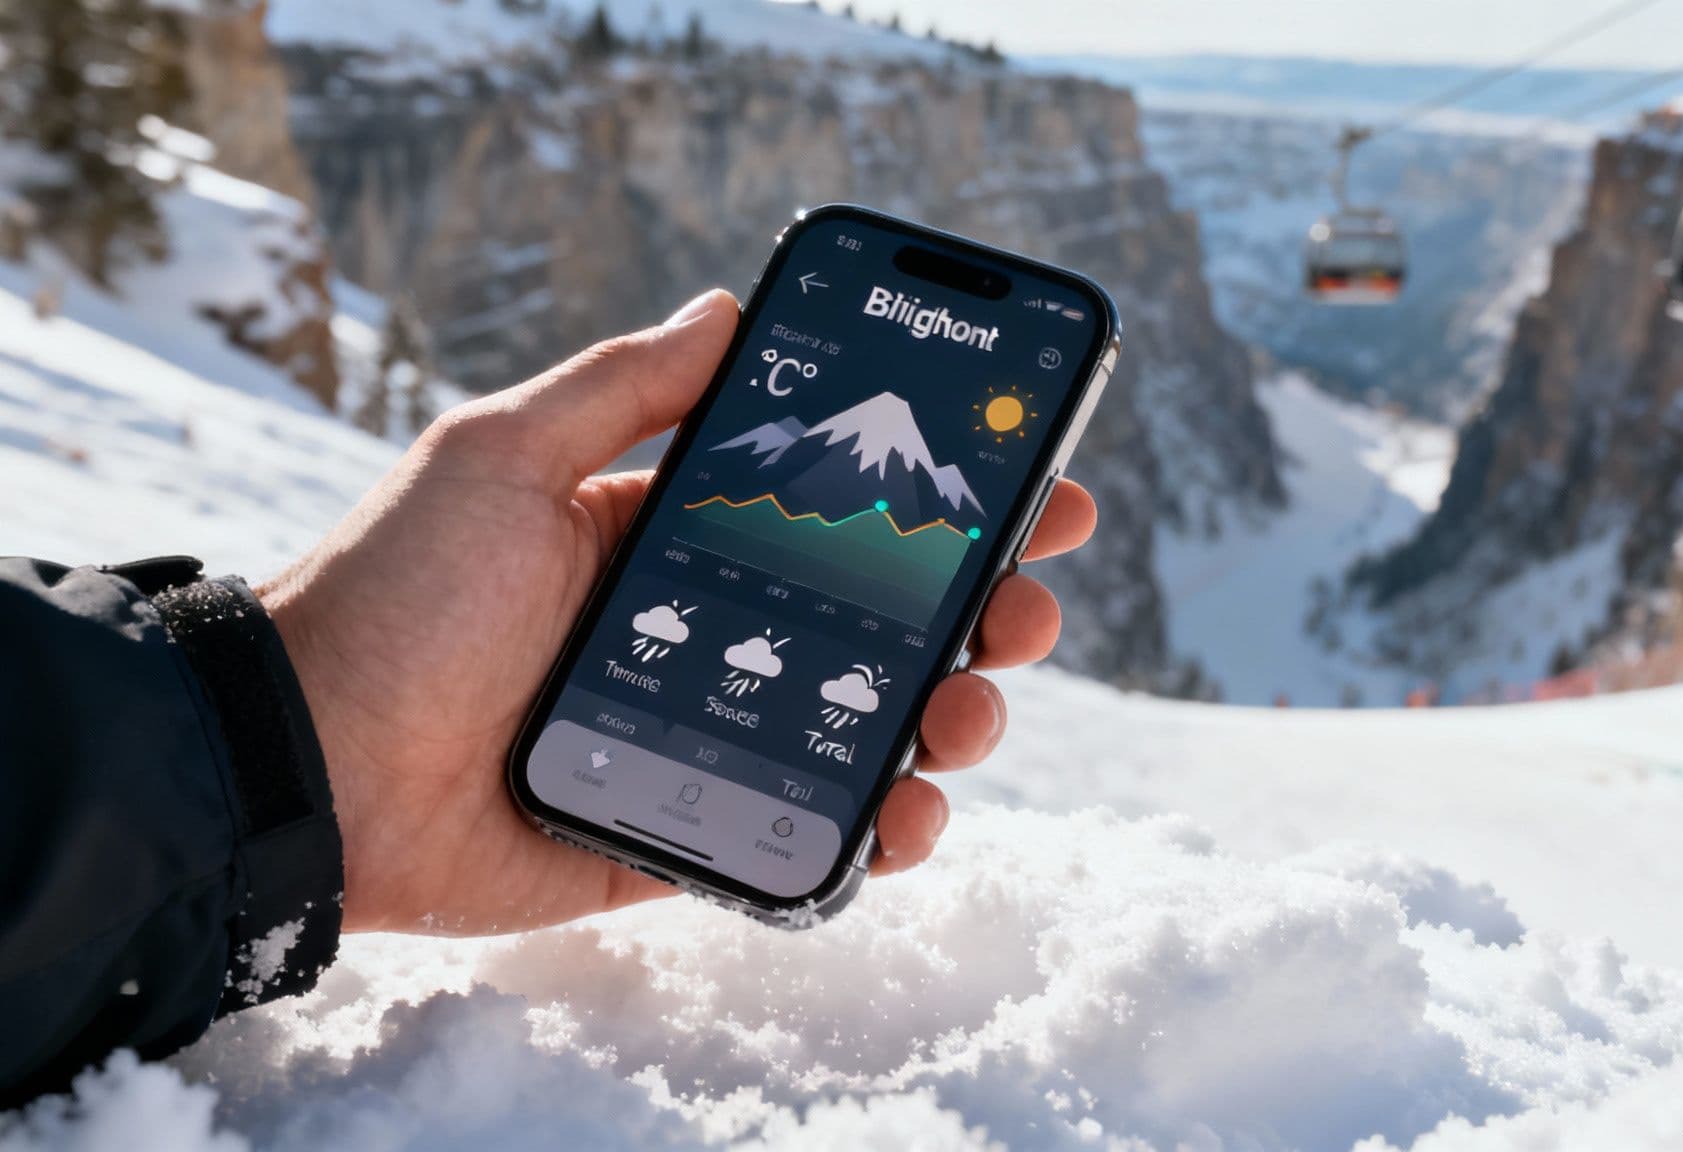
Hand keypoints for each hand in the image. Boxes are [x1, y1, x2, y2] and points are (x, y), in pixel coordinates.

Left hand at [259, 290, 1095, 934]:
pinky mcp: (688, 832)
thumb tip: (727, 305)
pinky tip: (911, 814)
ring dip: (950, 718)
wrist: (309, 768)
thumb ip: (619, 386)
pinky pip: (809, 837)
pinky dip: (879, 834)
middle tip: (1026, 606)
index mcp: (672, 541)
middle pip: (882, 626)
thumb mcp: (502, 457)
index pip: (838, 515)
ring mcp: (708, 737)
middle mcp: (710, 637)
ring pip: (869, 730)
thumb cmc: (395, 596)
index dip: (941, 501)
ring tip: (968, 712)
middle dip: (980, 612)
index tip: (1035, 485)